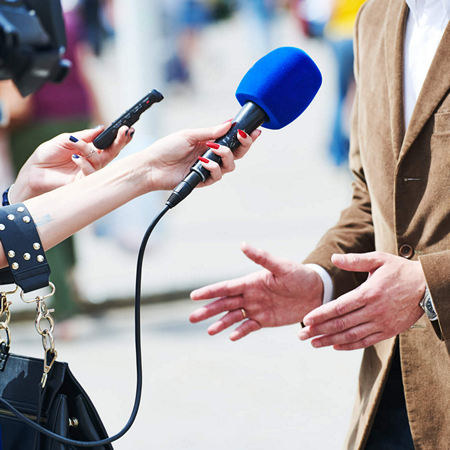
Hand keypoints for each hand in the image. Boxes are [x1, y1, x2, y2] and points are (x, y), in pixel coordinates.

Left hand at [12, 125, 132, 201]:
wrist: (33, 172)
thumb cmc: (47, 155)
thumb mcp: (66, 139)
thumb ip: (85, 136)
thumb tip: (102, 128)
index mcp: (90, 151)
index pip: (109, 144)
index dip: (119, 137)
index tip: (127, 128)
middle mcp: (93, 161)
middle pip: (113, 153)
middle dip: (120, 142)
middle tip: (125, 131)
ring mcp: (89, 172)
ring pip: (101, 161)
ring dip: (89, 150)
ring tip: (75, 144)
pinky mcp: (83, 182)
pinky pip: (91, 173)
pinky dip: (84, 163)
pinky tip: (74, 157)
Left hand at [143, 121, 260, 191]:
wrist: (152, 166)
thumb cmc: (166, 148)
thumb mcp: (189, 134)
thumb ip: (210, 132)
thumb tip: (228, 124)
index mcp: (209, 143)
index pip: (232, 140)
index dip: (244, 137)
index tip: (254, 130)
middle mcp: (211, 156)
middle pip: (236, 154)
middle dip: (243, 145)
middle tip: (241, 137)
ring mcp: (208, 169)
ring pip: (230, 166)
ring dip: (225, 155)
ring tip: (213, 149)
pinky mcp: (202, 181)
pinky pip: (217, 176)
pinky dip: (213, 167)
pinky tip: (203, 161)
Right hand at [189, 242, 322, 340]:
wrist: (316, 292)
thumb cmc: (299, 275)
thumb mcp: (281, 266)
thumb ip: (262, 258)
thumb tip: (243, 244)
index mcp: (250, 282)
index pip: (225, 287)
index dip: (209, 292)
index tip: (193, 296)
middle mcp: (250, 295)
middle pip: (224, 304)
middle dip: (208, 310)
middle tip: (192, 318)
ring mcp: (256, 308)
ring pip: (233, 317)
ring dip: (221, 323)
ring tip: (208, 331)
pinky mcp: (265, 320)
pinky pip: (249, 327)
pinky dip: (240, 331)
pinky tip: (231, 336)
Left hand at [299, 252, 425, 350]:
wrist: (428, 286)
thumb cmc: (400, 270)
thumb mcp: (379, 260)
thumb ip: (355, 260)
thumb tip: (333, 258)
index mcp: (369, 292)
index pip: (339, 307)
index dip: (321, 314)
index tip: (305, 320)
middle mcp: (374, 311)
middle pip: (341, 324)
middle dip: (319, 330)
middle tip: (301, 335)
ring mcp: (382, 323)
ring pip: (351, 335)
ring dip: (330, 341)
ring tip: (313, 343)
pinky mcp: (388, 331)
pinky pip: (366, 341)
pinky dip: (349, 346)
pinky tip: (335, 346)